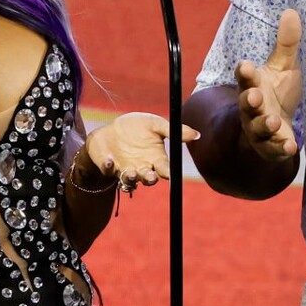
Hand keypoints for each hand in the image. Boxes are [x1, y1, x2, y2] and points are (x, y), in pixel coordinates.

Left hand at [80, 113, 200, 189]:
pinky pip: (109, 171)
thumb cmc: (136, 128)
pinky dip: (109, 166)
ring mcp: (125, 170)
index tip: (171, 173)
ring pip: (130, 181)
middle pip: (148, 179)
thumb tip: (196, 134)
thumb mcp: (155, 124)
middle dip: (149, 179)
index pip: (165, 170)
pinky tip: (110, 159)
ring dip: (130, 178)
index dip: (169, 173)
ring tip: (130, 171)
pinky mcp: (109, 167)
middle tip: (150, 175)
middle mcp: (142, 168)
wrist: (112, 129)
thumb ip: (172, 130)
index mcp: (156, 159)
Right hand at [235, 8, 302, 161]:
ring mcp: (259, 128)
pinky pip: (273, 148)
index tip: (245, 64)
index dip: (244, 72)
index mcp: (253, 85)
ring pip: (258, 127)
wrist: (275, 129)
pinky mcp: (269, 146)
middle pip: (246, 103)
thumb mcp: (284, 66)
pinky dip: (280, 148)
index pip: (245, 77)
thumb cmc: (276, 92)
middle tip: (253, 96)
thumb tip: (291, 11)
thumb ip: (287, 43)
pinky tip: (290, 146)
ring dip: (265, 124)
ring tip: (274, 121)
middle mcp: (252, 107)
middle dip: (249, 100)